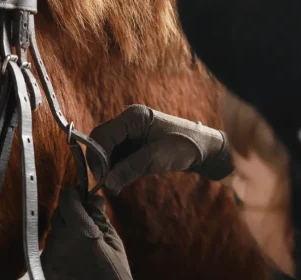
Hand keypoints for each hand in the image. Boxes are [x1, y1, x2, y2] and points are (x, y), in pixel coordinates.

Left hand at [41, 187, 132, 279]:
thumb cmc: (115, 273)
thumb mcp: (113, 241)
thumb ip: (99, 216)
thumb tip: (94, 197)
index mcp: (80, 232)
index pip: (67, 200)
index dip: (73, 193)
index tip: (79, 191)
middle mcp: (60, 242)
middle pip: (59, 213)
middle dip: (70, 209)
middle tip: (84, 213)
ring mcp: (50, 256)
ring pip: (54, 229)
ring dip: (65, 227)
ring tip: (81, 237)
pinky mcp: (45, 267)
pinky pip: (51, 246)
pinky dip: (61, 243)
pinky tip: (74, 252)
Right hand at [87, 104, 232, 194]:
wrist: (202, 148)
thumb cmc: (183, 147)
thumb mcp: (155, 159)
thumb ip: (129, 169)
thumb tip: (107, 184)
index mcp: (133, 117)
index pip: (103, 135)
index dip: (98, 157)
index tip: (101, 178)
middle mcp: (127, 121)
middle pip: (100, 140)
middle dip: (100, 162)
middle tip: (105, 183)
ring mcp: (129, 131)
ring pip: (106, 149)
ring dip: (107, 167)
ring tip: (114, 184)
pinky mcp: (132, 142)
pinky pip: (116, 154)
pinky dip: (114, 167)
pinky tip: (119, 180)